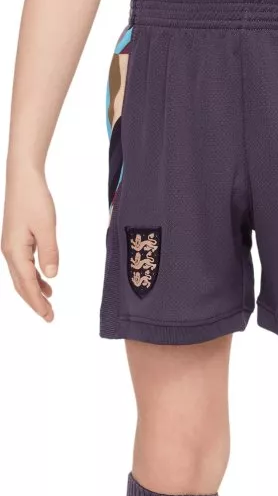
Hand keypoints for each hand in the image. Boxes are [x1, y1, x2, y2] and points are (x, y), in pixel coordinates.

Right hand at [2, 165, 58, 321]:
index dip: (37, 302)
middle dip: (35, 302)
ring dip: (34, 291)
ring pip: (21, 276)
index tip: (48, 316)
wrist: (23, 178)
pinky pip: (23, 266)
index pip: (27, 284)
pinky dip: (33, 277)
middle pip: (21, 285)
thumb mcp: (47, 228)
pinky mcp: (16, 241)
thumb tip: (51, 276)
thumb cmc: (34, 199)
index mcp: (15, 251)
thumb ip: (49, 253)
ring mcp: (11, 246)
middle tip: (50, 317)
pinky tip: (45, 282)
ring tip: (49, 303)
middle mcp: (9, 251)